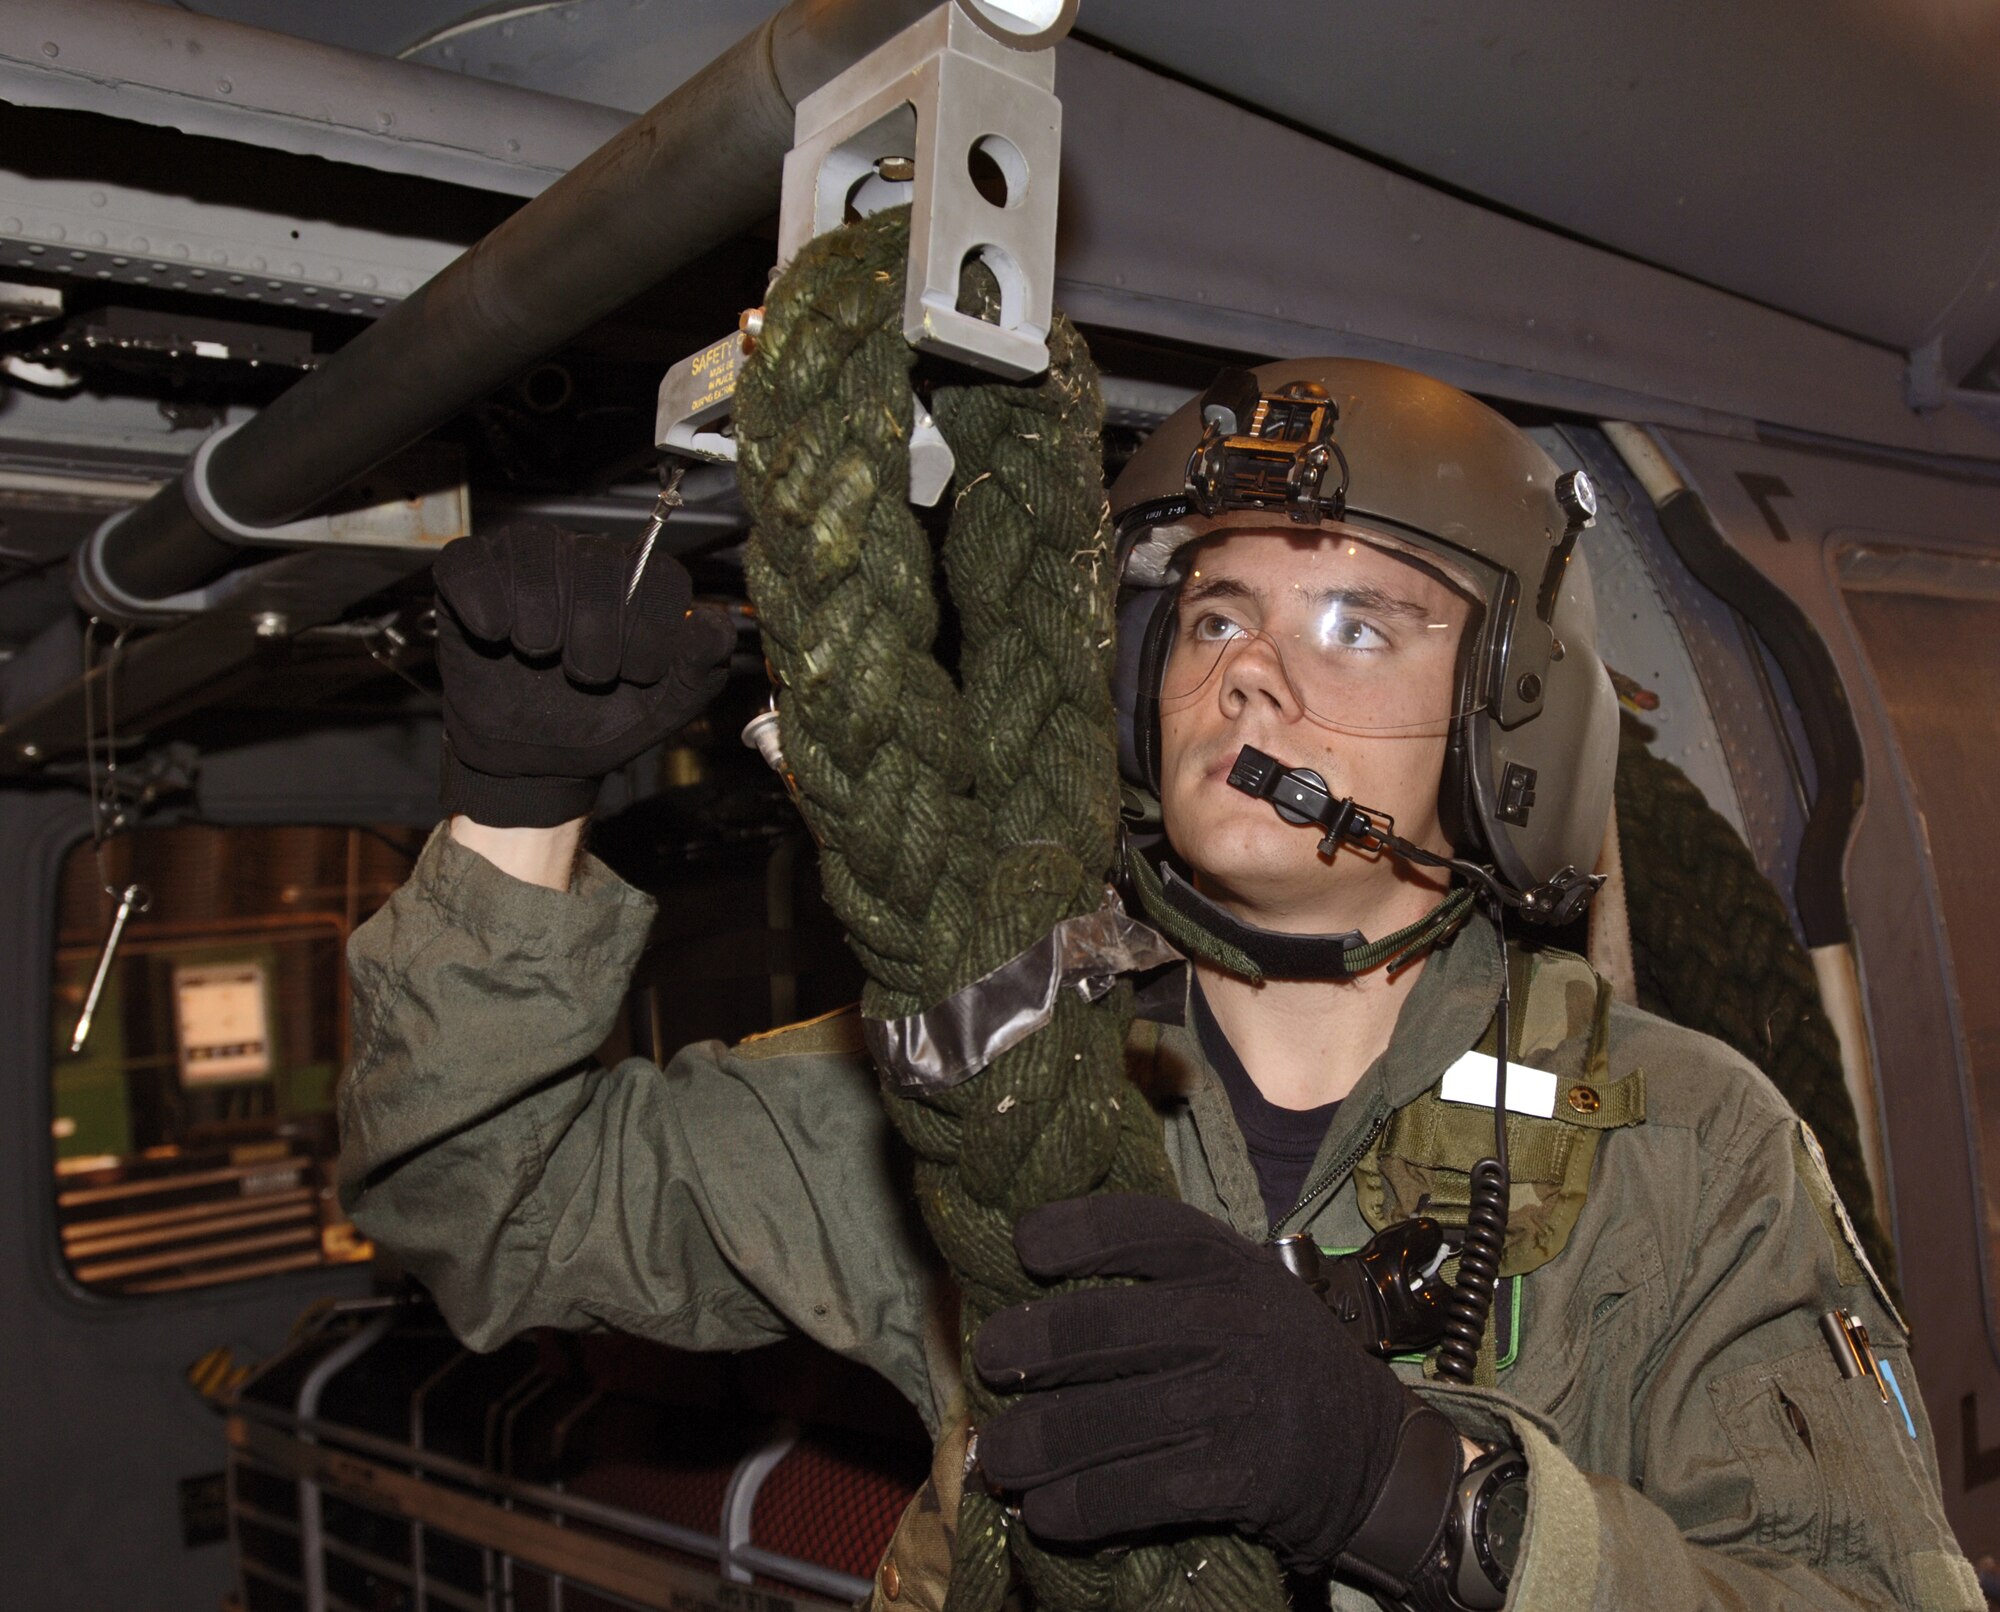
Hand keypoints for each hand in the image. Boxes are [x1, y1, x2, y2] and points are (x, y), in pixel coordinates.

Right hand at [433, 521, 734, 826]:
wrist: (541, 759)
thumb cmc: (606, 718)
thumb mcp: (669, 703)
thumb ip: (703, 663)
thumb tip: (710, 623)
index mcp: (641, 581)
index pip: (660, 573)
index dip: (652, 627)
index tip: (638, 674)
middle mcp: (585, 558)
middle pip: (596, 559)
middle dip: (597, 628)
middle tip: (587, 675)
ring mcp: (526, 562)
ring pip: (534, 548)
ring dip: (540, 613)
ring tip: (540, 654)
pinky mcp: (468, 577)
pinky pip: (469, 561)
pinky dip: (482, 596)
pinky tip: (495, 634)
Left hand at [973, 1194, 1454, 1577]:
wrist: (1373, 1454)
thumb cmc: (1280, 1360)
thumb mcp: (1244, 1289)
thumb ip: (1164, 1279)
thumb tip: (1040, 1290)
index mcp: (1226, 1263)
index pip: (1134, 1226)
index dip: (1067, 1231)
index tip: (1024, 1247)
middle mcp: (1228, 1320)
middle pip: (1090, 1327)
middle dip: (1016, 1350)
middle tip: (990, 1364)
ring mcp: (1231, 1400)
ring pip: (1092, 1422)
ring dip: (1024, 1446)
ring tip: (996, 1459)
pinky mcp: (1233, 1476)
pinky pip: (1125, 1492)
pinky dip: (1070, 1507)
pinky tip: (1044, 1511)